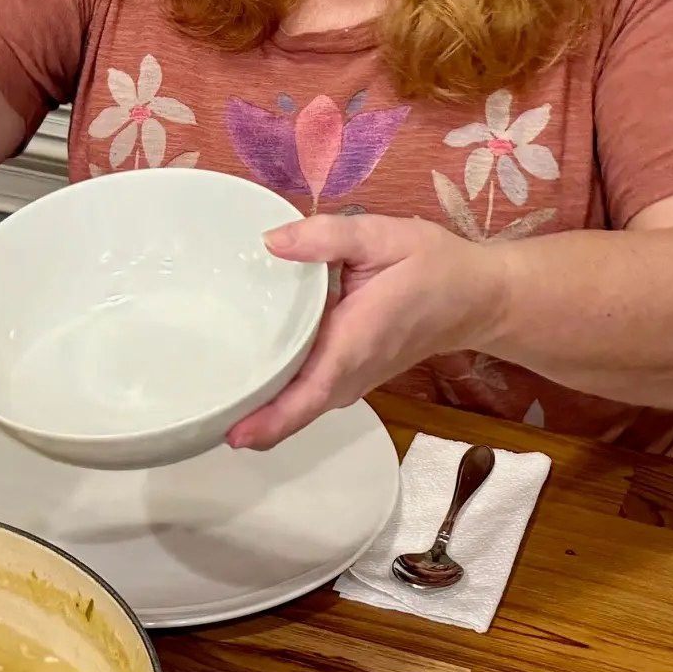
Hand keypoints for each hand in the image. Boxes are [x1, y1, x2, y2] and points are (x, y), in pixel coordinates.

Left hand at [227, 214, 493, 451]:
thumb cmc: (433, 266)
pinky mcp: (352, 376)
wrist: (475, 297)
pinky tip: (248, 379)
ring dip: (261, 410)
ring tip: (209, 397)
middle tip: (196, 408)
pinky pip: (310, 394)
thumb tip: (270, 242)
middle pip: (295, 410)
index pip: (308, 395)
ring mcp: (353, 381)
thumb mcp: (383, 236)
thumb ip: (327, 237)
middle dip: (249, 418)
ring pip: (300, 406)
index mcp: (354, 343)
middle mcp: (351, 373)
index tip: (233, 435)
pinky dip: (279, 397)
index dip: (270, 420)